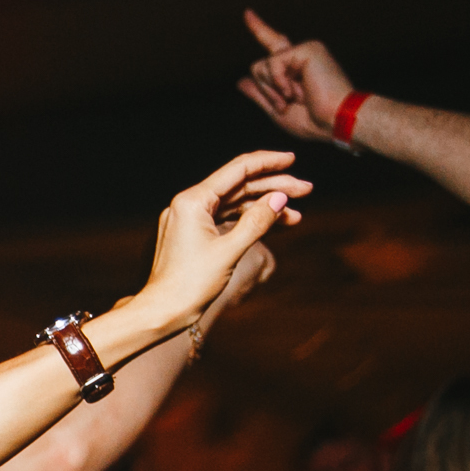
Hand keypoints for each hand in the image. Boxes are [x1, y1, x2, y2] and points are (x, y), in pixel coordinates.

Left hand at [131, 151, 308, 333]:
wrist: (162, 311)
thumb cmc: (190, 284)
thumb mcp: (230, 251)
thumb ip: (256, 221)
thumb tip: (280, 198)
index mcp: (192, 201)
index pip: (236, 171)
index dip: (267, 163)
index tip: (292, 159)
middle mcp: (188, 204)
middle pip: (238, 186)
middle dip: (273, 187)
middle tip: (306, 190)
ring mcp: (189, 219)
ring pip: (234, 203)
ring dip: (265, 207)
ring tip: (296, 216)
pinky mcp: (192, 234)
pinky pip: (225, 219)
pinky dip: (249, 221)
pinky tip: (275, 224)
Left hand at [237, 10, 354, 143]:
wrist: (337, 121)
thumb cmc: (314, 122)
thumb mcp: (278, 110)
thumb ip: (260, 94)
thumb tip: (241, 80)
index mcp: (295, 68)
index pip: (273, 46)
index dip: (259, 28)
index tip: (247, 13)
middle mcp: (300, 55)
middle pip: (259, 67)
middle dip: (267, 92)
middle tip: (289, 104)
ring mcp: (305, 50)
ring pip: (261, 67)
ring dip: (272, 90)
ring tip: (297, 98)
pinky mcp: (308, 49)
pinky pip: (273, 64)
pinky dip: (279, 82)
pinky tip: (298, 91)